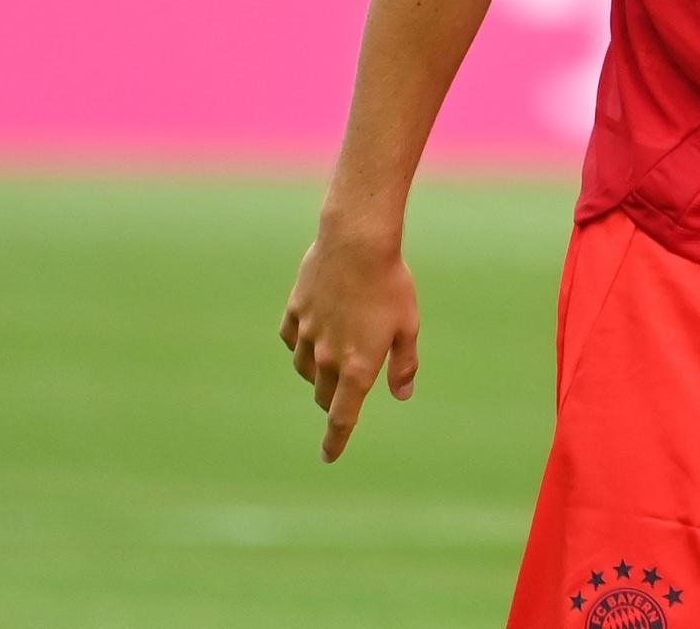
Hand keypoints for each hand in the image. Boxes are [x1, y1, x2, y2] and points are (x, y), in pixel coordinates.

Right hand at [279, 222, 420, 461]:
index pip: (342, 417)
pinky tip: (312, 333)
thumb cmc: (390, 284)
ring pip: (303, 368)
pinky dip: (300, 343)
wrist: (356, 243)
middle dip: (331, 402)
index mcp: (357, 367)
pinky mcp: (295, 311)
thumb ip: (404, 364)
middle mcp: (327, 357)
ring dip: (315, 373)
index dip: (335, 441)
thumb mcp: (408, 326)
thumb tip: (402, 395)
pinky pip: (292, 338)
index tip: (329, 457)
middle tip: (342, 397)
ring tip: (331, 360)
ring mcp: (307, 334)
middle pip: (322, 395)